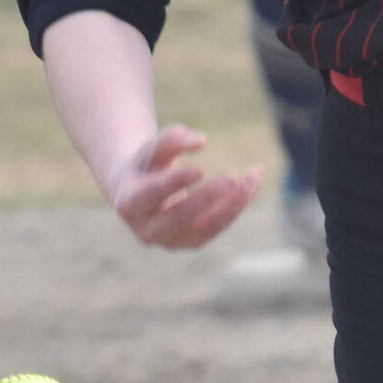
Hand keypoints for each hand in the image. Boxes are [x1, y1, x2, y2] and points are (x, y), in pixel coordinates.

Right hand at [105, 125, 260, 248]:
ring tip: (252, 176)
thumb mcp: (151, 148)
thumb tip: (201, 141)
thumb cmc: (146, 165)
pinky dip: (237, 206)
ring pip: (206, 228)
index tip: (199, 168)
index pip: (153, 195)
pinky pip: (218, 227)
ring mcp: (170, 241)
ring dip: (232, 204)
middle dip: (208, 198)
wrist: (138, 194)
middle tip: (232, 176)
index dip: (175, 183)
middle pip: (180, 218)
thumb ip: (171, 139)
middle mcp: (147, 230)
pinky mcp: (191, 243)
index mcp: (130, 204)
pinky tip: (253, 183)